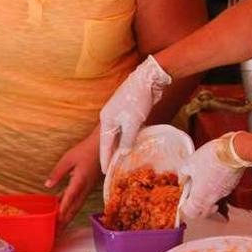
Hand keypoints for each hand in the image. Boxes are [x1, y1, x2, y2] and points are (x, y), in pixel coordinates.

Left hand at [45, 132, 102, 229]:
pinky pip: (77, 201)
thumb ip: (58, 172)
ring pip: (76, 207)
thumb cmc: (85, 150)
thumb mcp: (68, 158)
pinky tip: (60, 211)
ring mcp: (87, 189)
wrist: (102, 147)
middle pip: (74, 208)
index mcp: (80, 180)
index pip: (70, 197)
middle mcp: (85, 188)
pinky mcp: (86, 188)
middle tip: (55, 233)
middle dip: (64, 221)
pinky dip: (69, 209)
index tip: (57, 220)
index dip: (63, 209)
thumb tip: (48, 185)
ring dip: (67, 218)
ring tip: (58, 228)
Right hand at [99, 55, 171, 172]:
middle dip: (111, 154)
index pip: (104, 145)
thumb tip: (123, 153)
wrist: (147, 79)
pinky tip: (132, 145)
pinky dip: (128, 138)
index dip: (105, 159)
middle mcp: (110, 117)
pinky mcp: (129, 112)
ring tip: (122, 161)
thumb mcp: (132, 123)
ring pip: (118, 135)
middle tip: (112, 170)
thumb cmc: (137, 100)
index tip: (104, 172)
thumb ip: (127, 140)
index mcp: (106, 120)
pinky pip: (126, 129)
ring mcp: (119, 114)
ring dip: (120, 147)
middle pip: (109, 140)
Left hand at [178, 132, 251, 219]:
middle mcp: (213, 199)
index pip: (191, 213)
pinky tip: (210, 175)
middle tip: (190, 194)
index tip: (182, 199)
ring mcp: (224, 193)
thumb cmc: (210, 157)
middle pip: (203, 212)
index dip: (184, 208)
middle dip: (196, 207)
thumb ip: (183, 174)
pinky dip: (214, 188)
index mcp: (200, 197)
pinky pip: (220, 192)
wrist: (232, 151)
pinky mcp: (231, 185)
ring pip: (212, 202)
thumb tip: (182, 178)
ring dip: (205, 196)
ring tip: (200, 181)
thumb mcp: (189, 163)